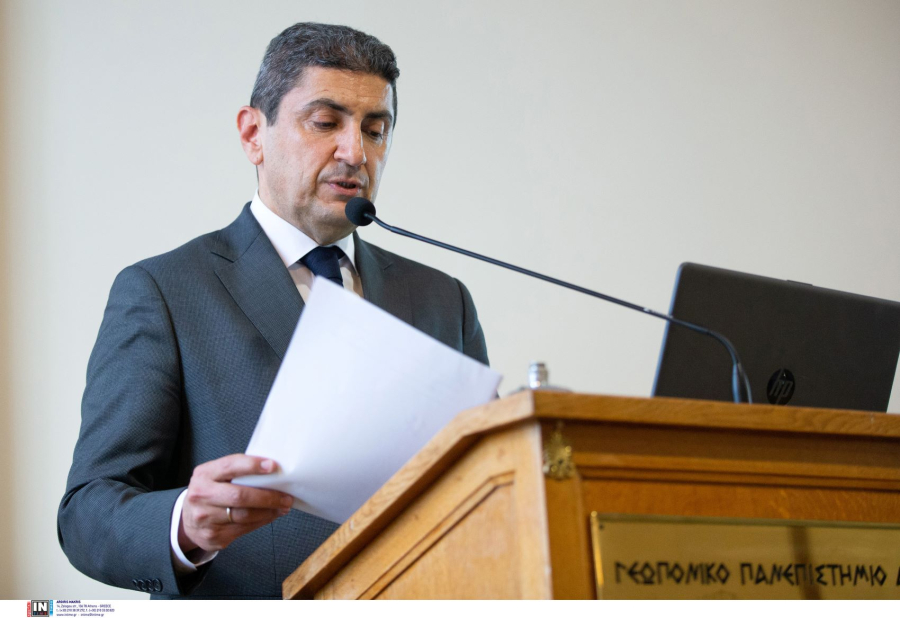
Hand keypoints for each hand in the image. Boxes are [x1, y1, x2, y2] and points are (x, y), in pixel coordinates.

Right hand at [179, 454, 293, 552]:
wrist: (188, 519)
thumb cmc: (210, 491)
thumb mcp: (215, 475)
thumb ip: (236, 471)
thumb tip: (272, 471)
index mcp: (204, 475)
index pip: (230, 466)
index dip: (252, 465)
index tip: (273, 466)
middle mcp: (201, 496)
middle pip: (240, 496)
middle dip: (268, 496)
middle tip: (286, 496)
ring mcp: (205, 518)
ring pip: (244, 515)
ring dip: (269, 512)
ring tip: (283, 506)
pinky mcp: (213, 536)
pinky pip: (243, 529)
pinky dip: (261, 521)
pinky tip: (270, 516)